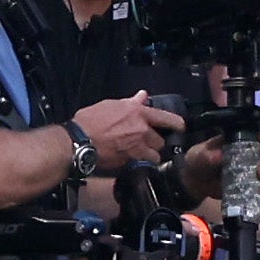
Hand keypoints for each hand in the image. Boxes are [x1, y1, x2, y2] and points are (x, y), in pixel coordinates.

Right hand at [68, 92, 186, 166]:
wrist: (78, 142)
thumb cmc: (89, 121)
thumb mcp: (110, 105)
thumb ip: (130, 102)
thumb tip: (142, 96)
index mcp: (138, 113)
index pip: (166, 118)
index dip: (177, 123)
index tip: (181, 127)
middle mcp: (142, 130)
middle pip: (160, 140)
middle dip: (155, 142)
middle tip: (146, 141)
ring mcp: (137, 147)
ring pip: (154, 155)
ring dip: (149, 155)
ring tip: (140, 153)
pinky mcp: (129, 161)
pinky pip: (140, 163)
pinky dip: (137, 162)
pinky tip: (128, 159)